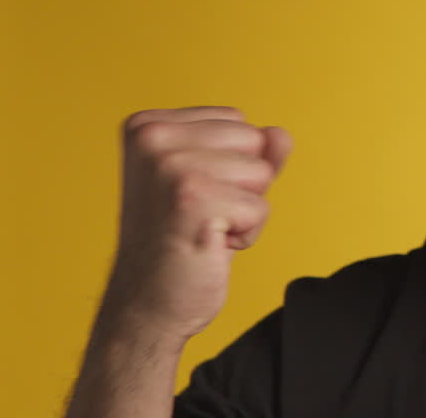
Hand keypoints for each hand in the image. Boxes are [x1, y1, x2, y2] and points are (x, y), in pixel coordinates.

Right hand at [100, 106, 291, 348]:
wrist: (146, 305)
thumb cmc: (180, 242)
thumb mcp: (217, 182)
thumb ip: (252, 151)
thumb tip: (280, 133)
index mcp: (148, 125)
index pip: (237, 121)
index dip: (229, 165)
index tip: (191, 196)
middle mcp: (153, 137)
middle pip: (254, 139)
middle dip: (241, 184)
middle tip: (199, 215)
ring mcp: (171, 166)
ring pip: (261, 172)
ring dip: (244, 209)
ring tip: (203, 229)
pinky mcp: (194, 199)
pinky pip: (261, 208)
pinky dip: (246, 235)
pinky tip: (208, 246)